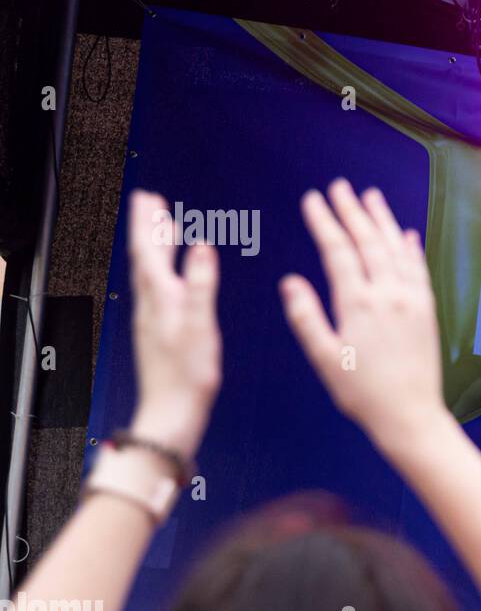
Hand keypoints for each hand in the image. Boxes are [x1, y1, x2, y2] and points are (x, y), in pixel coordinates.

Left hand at [126, 191, 221, 461]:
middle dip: (150, 229)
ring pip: (152, 273)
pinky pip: (160, 290)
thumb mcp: (201, 326)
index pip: (150, 252)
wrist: (172, 412)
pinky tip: (174, 275)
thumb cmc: (188, 376)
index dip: (150, 224)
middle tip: (153, 202)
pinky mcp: (161, 332)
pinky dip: (165, 272)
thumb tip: (203, 247)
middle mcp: (152, 306)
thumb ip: (201, 285)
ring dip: (157, 248)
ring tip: (164, 228)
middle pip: (147, 258)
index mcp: (161, 300)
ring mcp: (154, 319)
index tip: (149, 198)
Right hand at [280, 180, 447, 453]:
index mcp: (358, 304)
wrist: (411, 415)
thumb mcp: (324, 358)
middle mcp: (388, 295)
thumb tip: (291, 281)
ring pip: (395, 249)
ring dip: (382, 221)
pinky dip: (410, 249)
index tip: (313, 199)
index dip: (325, 222)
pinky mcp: (427, 311)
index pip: (338, 251)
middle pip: (368, 242)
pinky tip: (405, 235)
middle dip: (352, 211)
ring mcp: (412, 300)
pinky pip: (419, 270)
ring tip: (371, 197)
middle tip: (339, 186)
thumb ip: (307, 317)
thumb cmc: (362, 393)